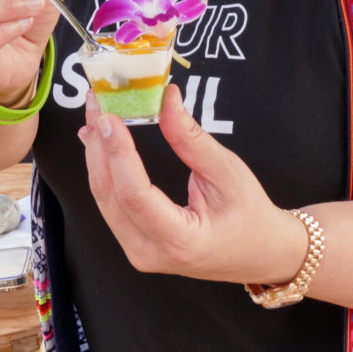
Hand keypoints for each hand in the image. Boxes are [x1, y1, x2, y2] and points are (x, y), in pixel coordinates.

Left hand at [79, 87, 306, 284]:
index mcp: (180, 241)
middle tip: (97, 102)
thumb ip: (191, 138)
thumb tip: (166, 98)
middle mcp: (150, 253)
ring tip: (94, 114)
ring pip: (105, 199)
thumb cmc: (250, 214)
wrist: (258, 253)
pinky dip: (104, 169)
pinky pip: (111, 204)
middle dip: (99, 145)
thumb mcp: (227, 172)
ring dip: (97, 154)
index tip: (109, 117)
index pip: (135, 195)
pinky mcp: (135, 242)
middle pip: (110, 196)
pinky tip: (98, 142)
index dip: (118, 153)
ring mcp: (138, 252)